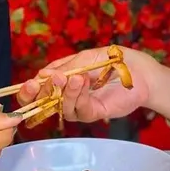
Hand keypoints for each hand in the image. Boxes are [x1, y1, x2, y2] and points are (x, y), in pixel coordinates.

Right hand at [18, 47, 155, 123]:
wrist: (141, 70)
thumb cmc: (114, 60)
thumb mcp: (87, 57)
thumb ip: (66, 66)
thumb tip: (42, 75)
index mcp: (63, 79)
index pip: (40, 87)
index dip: (30, 90)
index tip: (28, 84)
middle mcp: (68, 94)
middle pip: (45, 102)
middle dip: (38, 95)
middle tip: (36, 86)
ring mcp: (81, 105)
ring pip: (62, 107)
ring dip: (63, 92)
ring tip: (70, 77)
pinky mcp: (95, 113)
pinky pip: (81, 110)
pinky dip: (78, 96)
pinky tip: (82, 82)